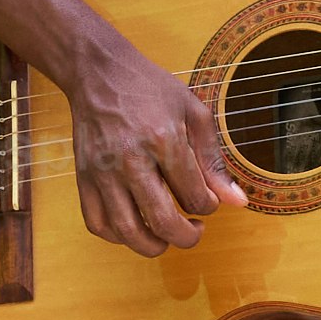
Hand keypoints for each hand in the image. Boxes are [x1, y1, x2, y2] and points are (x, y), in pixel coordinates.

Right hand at [66, 48, 246, 249]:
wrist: (99, 74)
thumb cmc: (150, 89)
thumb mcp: (193, 113)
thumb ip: (214, 160)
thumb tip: (237, 201)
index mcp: (163, 140)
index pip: (195, 197)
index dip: (209, 207)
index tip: (208, 200)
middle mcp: (130, 160)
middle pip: (162, 222)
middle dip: (187, 237)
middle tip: (194, 230)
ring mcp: (103, 172)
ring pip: (128, 232)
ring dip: (154, 246)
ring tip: (166, 237)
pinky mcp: (84, 178)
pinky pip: (98, 224)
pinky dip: (118, 237)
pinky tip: (135, 227)